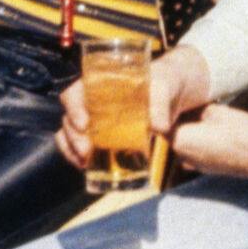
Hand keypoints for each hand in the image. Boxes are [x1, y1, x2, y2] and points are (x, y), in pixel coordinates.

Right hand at [56, 46, 211, 171]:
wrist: (178, 94)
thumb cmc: (167, 83)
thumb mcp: (166, 86)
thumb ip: (161, 102)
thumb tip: (158, 127)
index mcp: (102, 84)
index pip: (76, 92)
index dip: (74, 108)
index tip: (84, 124)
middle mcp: (94, 101)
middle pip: (70, 116)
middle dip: (73, 136)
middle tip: (86, 151)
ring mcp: (97, 119)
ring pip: (70, 132)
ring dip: (72, 148)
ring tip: (84, 162)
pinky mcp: (104, 136)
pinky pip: (81, 145)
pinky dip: (77, 156)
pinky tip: (84, 165)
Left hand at [169, 102, 247, 179]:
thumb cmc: (239, 132)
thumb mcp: (217, 112)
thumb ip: (197, 110)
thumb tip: (190, 108)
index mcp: (181, 139)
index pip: (164, 122)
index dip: (167, 109)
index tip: (171, 98)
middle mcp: (182, 155)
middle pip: (174, 134)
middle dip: (179, 120)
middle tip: (187, 103)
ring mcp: (194, 165)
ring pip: (185, 143)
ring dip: (189, 131)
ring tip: (200, 116)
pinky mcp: (206, 168)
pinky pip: (195, 152)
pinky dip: (198, 142)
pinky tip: (209, 132)